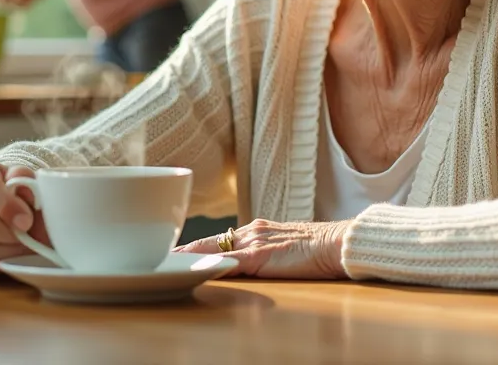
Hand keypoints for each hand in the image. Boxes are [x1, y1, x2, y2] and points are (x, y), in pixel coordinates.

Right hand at [0, 155, 48, 275]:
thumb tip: (26, 193)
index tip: (27, 221)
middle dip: (8, 233)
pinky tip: (10, 253)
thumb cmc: (14, 188)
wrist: (2, 203)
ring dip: (5, 251)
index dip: (8, 206)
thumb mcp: (24, 177)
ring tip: (23, 246)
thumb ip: (27, 181)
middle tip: (27, 236)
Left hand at [173, 218, 349, 279]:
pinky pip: (228, 261)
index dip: (196, 247)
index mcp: (257, 229)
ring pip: (212, 248)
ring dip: (189, 257)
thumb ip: (268, 253)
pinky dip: (209, 264)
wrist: (338, 243)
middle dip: (183, 251)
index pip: (219, 238)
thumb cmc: (319, 249)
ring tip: (165, 264)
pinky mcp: (260, 255)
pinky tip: (193, 269)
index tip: (175, 253)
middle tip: (158, 258)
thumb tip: (254, 264)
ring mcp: (254, 241)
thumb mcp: (287, 248)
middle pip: (208, 241)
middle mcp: (251, 230)